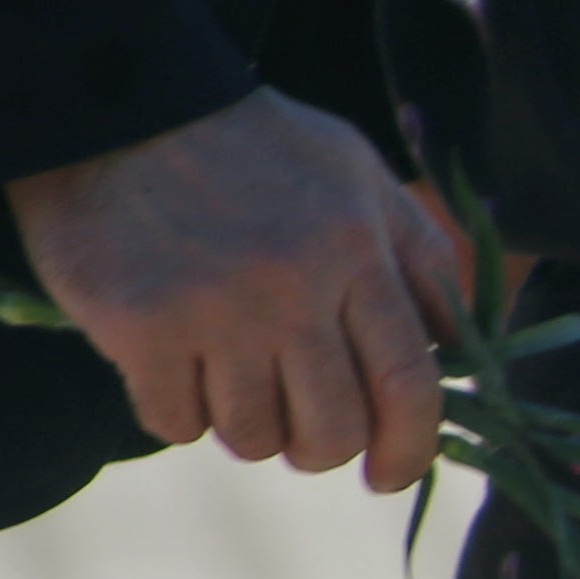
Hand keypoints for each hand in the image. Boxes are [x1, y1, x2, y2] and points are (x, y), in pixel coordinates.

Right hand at [6, 86, 466, 490]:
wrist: (119, 101)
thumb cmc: (251, 145)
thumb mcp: (356, 173)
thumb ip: (415, 257)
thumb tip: (459, 350)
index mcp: (358, 248)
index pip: (410, 385)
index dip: (411, 450)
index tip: (391, 476)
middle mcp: (295, 286)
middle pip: (334, 431)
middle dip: (322, 449)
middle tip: (300, 430)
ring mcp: (217, 311)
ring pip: (254, 438)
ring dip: (247, 426)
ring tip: (233, 376)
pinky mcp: (143, 328)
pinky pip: (177, 424)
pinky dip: (179, 412)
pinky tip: (173, 365)